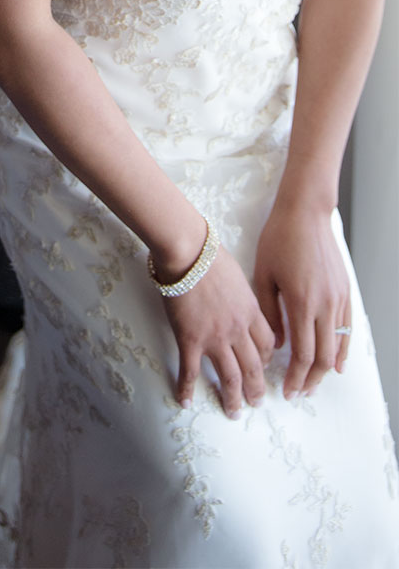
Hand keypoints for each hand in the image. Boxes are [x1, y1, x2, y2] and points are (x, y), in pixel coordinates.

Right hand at [160, 246, 274, 414]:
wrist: (187, 252)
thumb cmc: (210, 254)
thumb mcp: (236, 274)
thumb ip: (240, 292)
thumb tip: (234, 294)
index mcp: (251, 313)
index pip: (266, 345)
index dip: (266, 360)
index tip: (262, 368)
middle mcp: (238, 331)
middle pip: (253, 368)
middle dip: (256, 389)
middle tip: (256, 403)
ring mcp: (215, 338)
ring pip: (230, 376)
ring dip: (232, 397)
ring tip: (233, 412)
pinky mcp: (189, 339)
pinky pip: (190, 371)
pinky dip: (187, 389)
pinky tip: (185, 401)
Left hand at [252, 202, 351, 398]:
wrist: (306, 215)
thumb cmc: (278, 241)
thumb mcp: (263, 275)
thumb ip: (270, 313)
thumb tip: (277, 345)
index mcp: (302, 304)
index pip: (301, 353)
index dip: (295, 376)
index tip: (287, 391)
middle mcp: (325, 306)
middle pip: (322, 356)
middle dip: (311, 380)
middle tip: (299, 393)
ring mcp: (339, 300)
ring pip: (338, 346)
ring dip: (326, 368)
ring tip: (313, 382)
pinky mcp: (346, 293)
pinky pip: (347, 330)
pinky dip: (342, 349)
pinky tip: (336, 362)